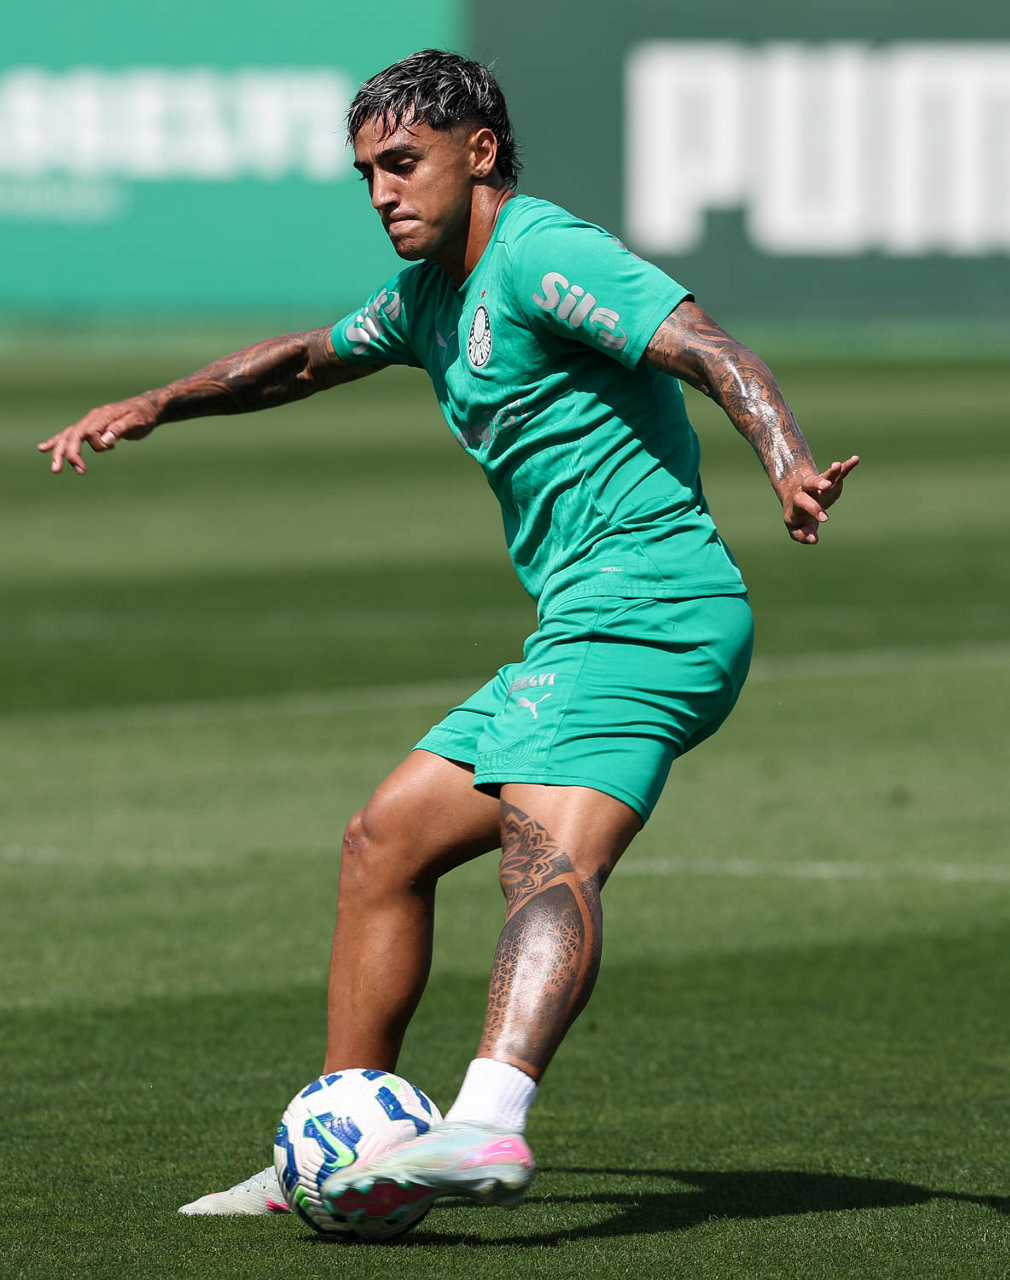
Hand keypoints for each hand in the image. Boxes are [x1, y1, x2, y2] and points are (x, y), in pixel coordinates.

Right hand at [38, 395, 159, 474]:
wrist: (144, 408)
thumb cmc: (142, 416)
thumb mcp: (136, 422)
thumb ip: (120, 429)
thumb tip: (106, 439)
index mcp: (102, 415)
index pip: (91, 432)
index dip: (97, 443)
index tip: (111, 447)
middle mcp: (91, 418)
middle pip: (73, 435)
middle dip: (70, 454)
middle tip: (78, 470)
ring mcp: (88, 423)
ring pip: (68, 437)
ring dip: (60, 452)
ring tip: (55, 469)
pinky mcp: (89, 428)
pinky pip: (70, 435)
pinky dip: (57, 442)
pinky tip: (43, 448)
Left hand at [779, 455, 859, 544]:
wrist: (795, 497)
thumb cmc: (798, 517)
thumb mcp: (796, 528)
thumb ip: (802, 535)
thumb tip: (813, 540)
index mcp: (797, 503)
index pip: (801, 503)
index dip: (811, 509)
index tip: (824, 521)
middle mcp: (806, 490)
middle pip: (808, 484)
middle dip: (817, 485)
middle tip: (826, 490)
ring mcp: (818, 484)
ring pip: (823, 475)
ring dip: (831, 471)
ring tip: (837, 465)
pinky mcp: (830, 480)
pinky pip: (839, 472)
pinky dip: (846, 466)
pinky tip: (856, 459)